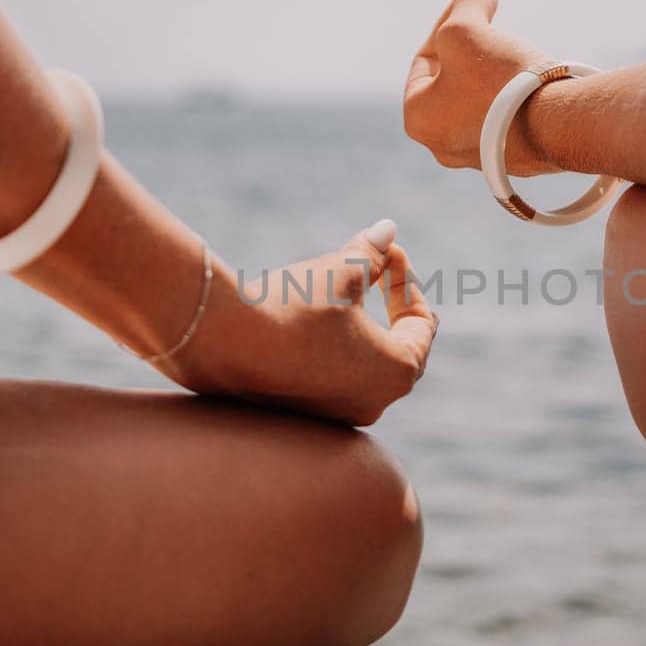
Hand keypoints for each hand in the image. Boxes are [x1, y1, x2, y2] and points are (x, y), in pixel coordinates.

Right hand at [174, 220, 438, 426]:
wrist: (223, 343)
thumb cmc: (292, 307)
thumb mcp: (339, 271)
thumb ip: (371, 253)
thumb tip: (388, 229)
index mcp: (398, 370)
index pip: (423, 324)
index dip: (406, 281)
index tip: (389, 254)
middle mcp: (375, 403)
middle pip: (399, 349)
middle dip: (390, 308)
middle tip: (376, 272)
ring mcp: (339, 416)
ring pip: (364, 366)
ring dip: (360, 330)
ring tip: (339, 293)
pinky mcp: (305, 416)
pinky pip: (332, 380)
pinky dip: (332, 350)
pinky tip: (308, 323)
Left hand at [404, 0, 558, 175]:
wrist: (559, 125)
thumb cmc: (501, 81)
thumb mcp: (467, 29)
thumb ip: (467, 2)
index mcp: (419, 118)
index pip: (425, 58)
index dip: (448, 19)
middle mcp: (443, 145)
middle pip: (451, 80)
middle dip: (472, 45)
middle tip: (492, 21)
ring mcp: (480, 156)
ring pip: (480, 99)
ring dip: (495, 69)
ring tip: (516, 51)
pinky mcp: (514, 159)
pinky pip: (507, 117)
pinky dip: (514, 94)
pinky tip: (533, 79)